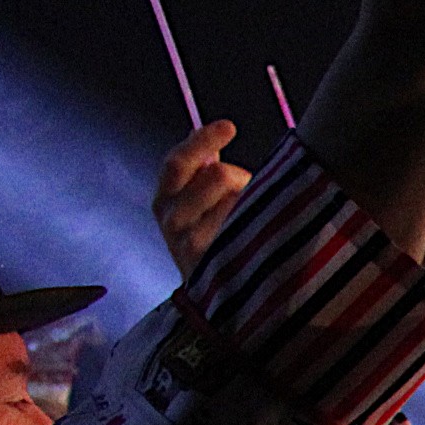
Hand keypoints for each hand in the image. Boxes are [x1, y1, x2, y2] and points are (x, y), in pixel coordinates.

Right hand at [152, 123, 248, 278]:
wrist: (213, 298)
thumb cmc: (209, 241)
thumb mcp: (194, 205)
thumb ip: (200, 173)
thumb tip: (208, 141)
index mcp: (163, 201)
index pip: (178, 162)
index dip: (202, 140)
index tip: (228, 126)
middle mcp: (172, 222)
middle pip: (220, 175)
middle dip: (242, 178)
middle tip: (246, 194)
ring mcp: (194, 244)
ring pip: (240, 199)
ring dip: (254, 202)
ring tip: (249, 221)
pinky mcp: (218, 262)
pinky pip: (250, 226)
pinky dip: (261, 223)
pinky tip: (259, 235)